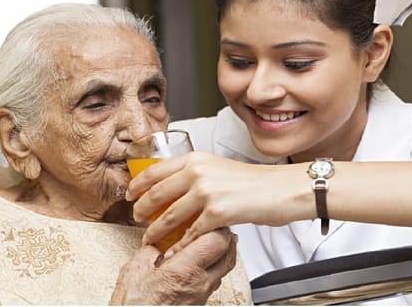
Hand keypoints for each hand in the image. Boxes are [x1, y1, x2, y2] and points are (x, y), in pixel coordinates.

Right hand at [109, 228, 235, 304]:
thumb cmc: (136, 306)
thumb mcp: (134, 271)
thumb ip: (148, 252)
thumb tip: (154, 245)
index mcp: (184, 271)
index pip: (216, 241)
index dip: (216, 224)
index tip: (207, 216)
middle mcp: (199, 284)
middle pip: (228, 254)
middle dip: (225, 235)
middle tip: (215, 224)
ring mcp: (201, 296)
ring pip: (225, 268)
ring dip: (221, 251)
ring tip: (210, 239)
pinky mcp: (199, 303)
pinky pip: (215, 280)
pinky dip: (213, 265)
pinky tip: (200, 261)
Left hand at [126, 151, 306, 254]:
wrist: (281, 189)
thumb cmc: (253, 181)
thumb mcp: (217, 167)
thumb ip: (195, 173)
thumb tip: (173, 185)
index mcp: (195, 158)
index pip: (154, 170)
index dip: (137, 185)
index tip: (130, 195)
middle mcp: (197, 172)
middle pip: (156, 194)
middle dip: (142, 210)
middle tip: (136, 219)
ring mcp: (206, 192)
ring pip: (169, 216)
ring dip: (156, 231)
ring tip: (150, 238)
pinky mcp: (217, 213)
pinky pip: (190, 233)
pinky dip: (179, 246)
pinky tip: (174, 252)